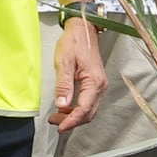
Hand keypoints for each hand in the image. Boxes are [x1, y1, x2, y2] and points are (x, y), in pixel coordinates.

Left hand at [45, 15, 104, 132]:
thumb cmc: (75, 42)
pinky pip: (89, 103)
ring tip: (57, 116)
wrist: (83, 30)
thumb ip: (63, 85)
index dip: (71, 121)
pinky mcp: (96, 84)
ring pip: (89, 110)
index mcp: (94, 81)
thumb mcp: (64, 63)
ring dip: (74, 116)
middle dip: (72, 121)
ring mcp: (100, 85)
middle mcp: (100, 85)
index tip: (60, 127)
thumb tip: (61, 104)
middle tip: (55, 122)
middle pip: (88, 113)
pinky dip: (78, 109)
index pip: (83, 109)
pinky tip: (66, 108)